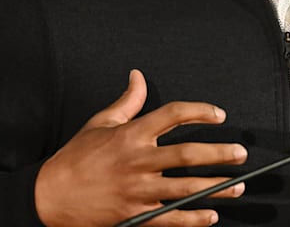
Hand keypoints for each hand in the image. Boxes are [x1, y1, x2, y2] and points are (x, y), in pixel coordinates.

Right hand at [35, 69, 248, 226]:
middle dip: (219, 154)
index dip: (199, 112)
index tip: (218, 114)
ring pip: (185, 188)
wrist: (49, 196)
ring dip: (216, 187)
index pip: (172, 115)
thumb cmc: (75, 158)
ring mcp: (137, 190)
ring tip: (237, 185)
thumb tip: (138, 76)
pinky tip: (210, 215)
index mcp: (131, 135)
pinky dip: (193, 219)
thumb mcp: (100, 123)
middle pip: (187, 154)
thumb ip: (127, 101)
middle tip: (240, 152)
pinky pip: (170, 218)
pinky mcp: (134, 215)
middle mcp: (137, 161)